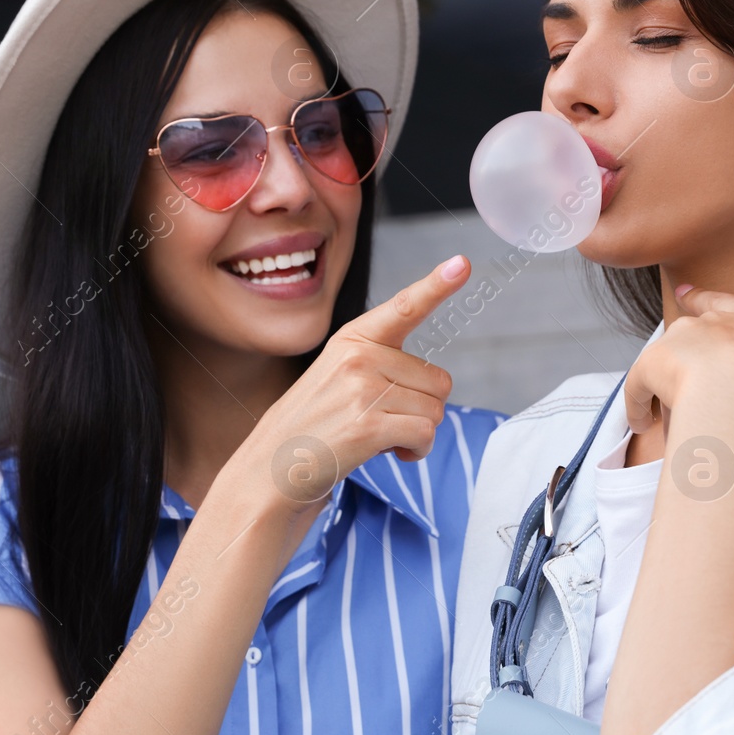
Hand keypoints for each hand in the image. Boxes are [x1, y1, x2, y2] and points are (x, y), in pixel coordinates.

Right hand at [238, 255, 470, 510]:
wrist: (271, 470)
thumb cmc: (315, 426)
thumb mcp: (339, 377)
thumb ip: (382, 366)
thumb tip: (439, 385)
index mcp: (353, 338)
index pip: (405, 307)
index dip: (437, 285)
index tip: (462, 264)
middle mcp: (359, 357)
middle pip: (439, 380)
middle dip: (421, 407)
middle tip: (382, 420)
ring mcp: (362, 390)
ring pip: (435, 410)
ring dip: (417, 432)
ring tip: (378, 437)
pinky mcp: (368, 425)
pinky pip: (425, 434)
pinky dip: (417, 451)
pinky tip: (390, 453)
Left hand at [623, 284, 733, 439]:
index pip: (724, 305)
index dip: (708, 303)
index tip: (690, 297)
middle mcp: (712, 324)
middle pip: (689, 327)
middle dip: (682, 337)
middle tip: (673, 348)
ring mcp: (679, 343)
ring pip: (663, 358)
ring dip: (661, 380)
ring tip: (662, 408)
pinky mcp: (653, 367)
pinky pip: (638, 388)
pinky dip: (639, 404)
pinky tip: (644, 422)